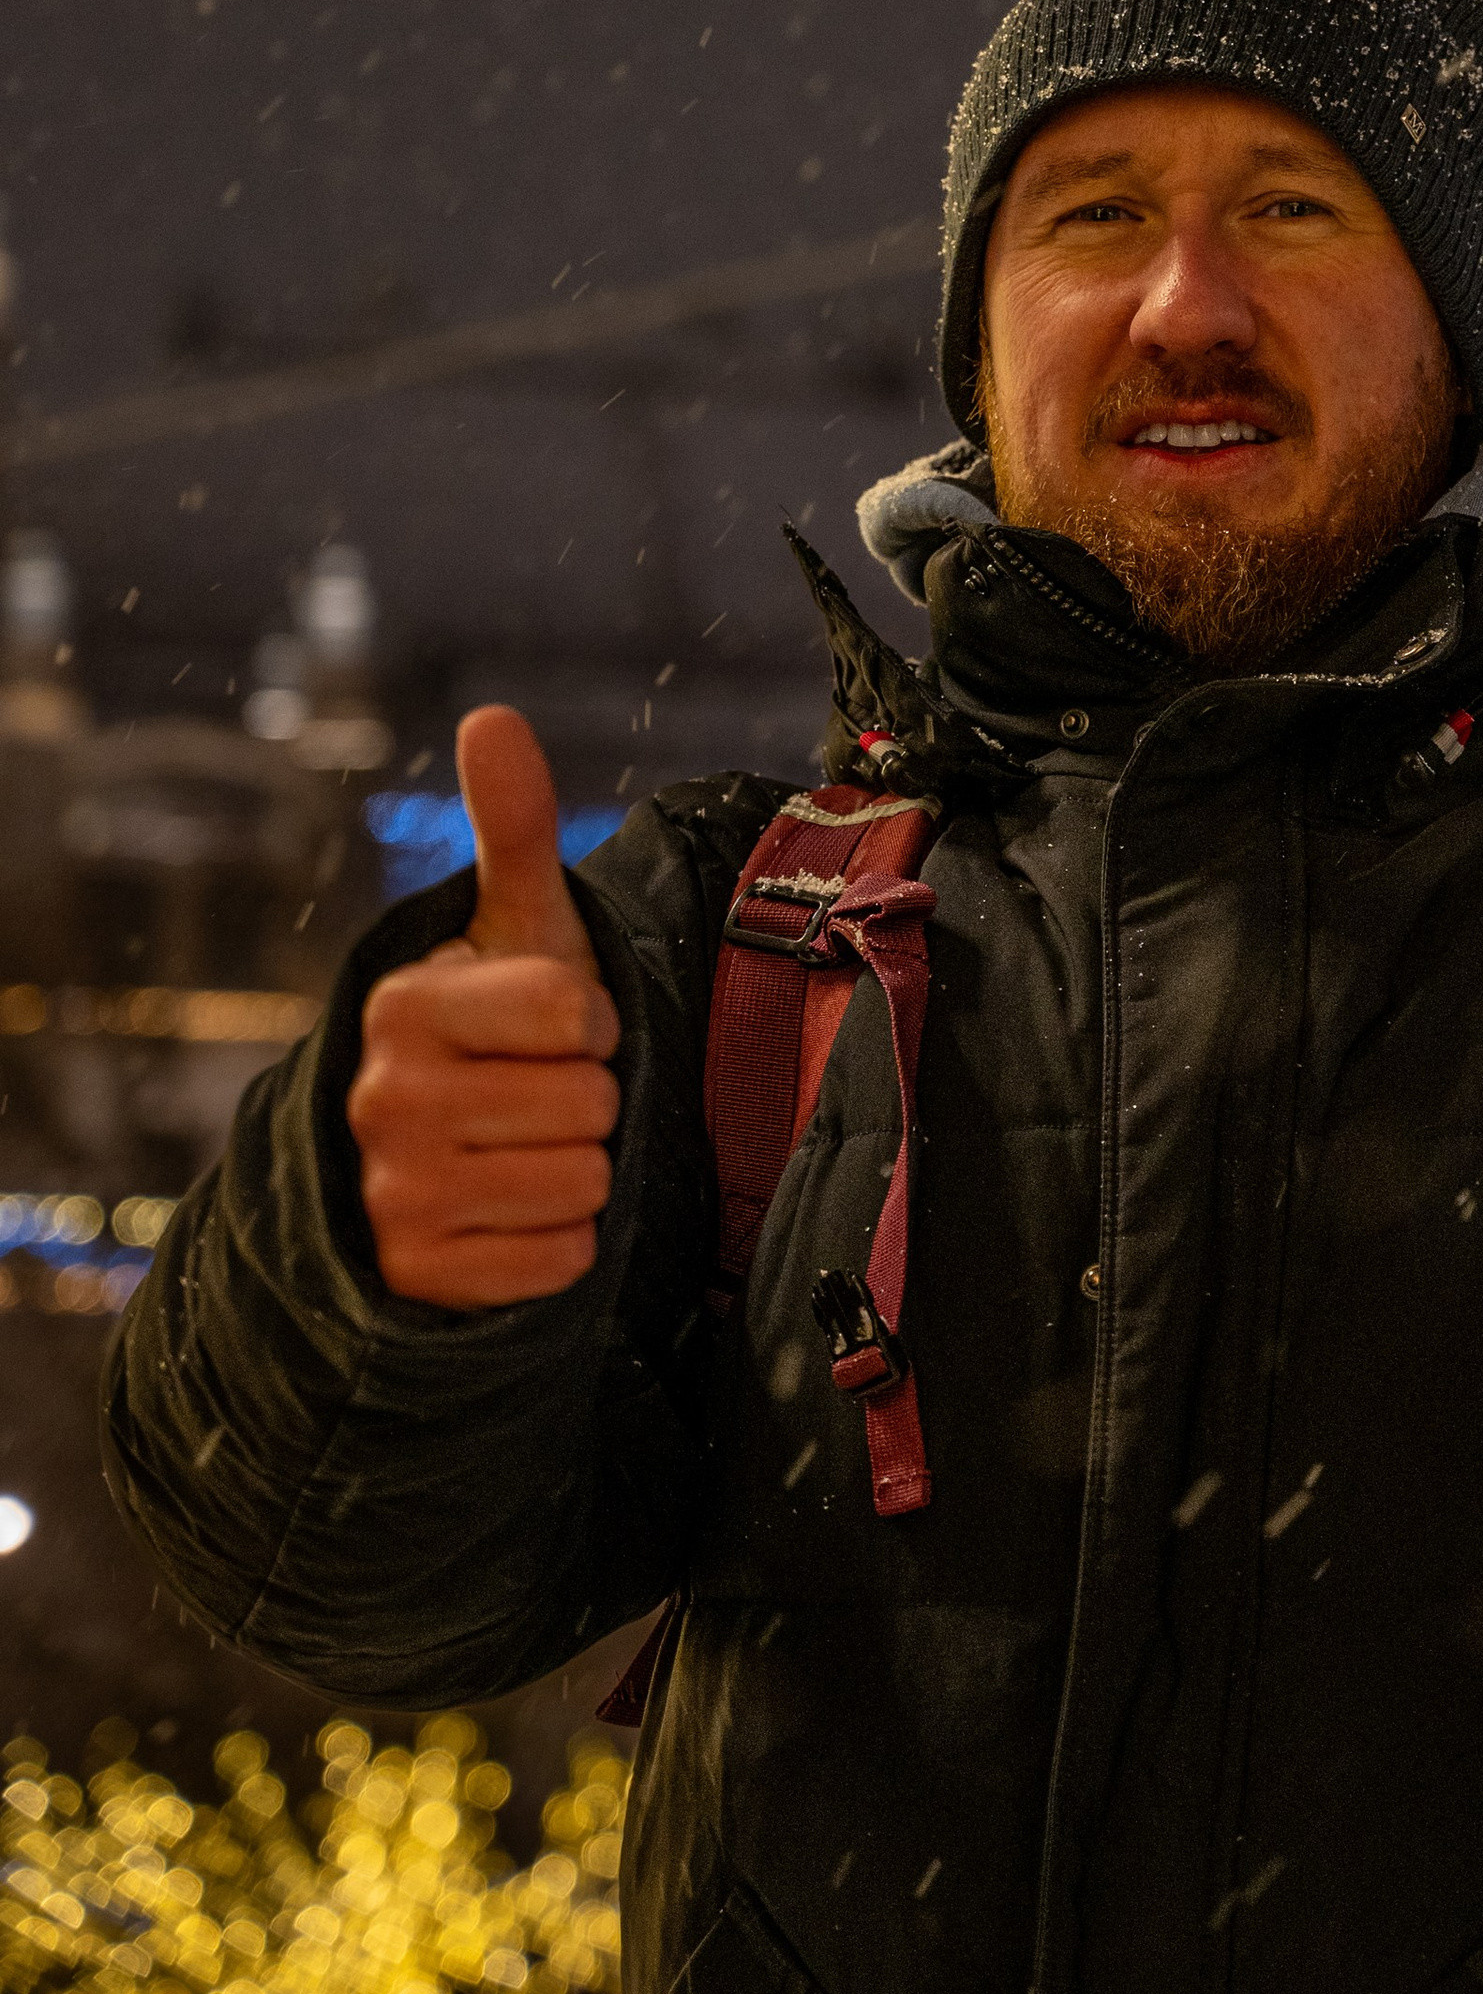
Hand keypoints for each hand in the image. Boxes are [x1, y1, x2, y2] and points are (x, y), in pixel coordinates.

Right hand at [347, 706, 620, 1307]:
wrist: (432, 1159)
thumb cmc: (497, 1028)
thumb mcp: (514, 929)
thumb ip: (513, 827)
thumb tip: (492, 715)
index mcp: (404, 1004)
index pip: (576, 1013)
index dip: (587, 1019)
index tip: (548, 1026)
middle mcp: (382, 1098)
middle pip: (589, 1103)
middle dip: (584, 1098)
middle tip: (530, 1093)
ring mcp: (394, 1195)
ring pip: (580, 1180)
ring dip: (575, 1169)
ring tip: (521, 1147)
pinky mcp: (419, 1278)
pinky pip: (560, 1259)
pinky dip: (556, 1242)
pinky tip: (509, 1213)